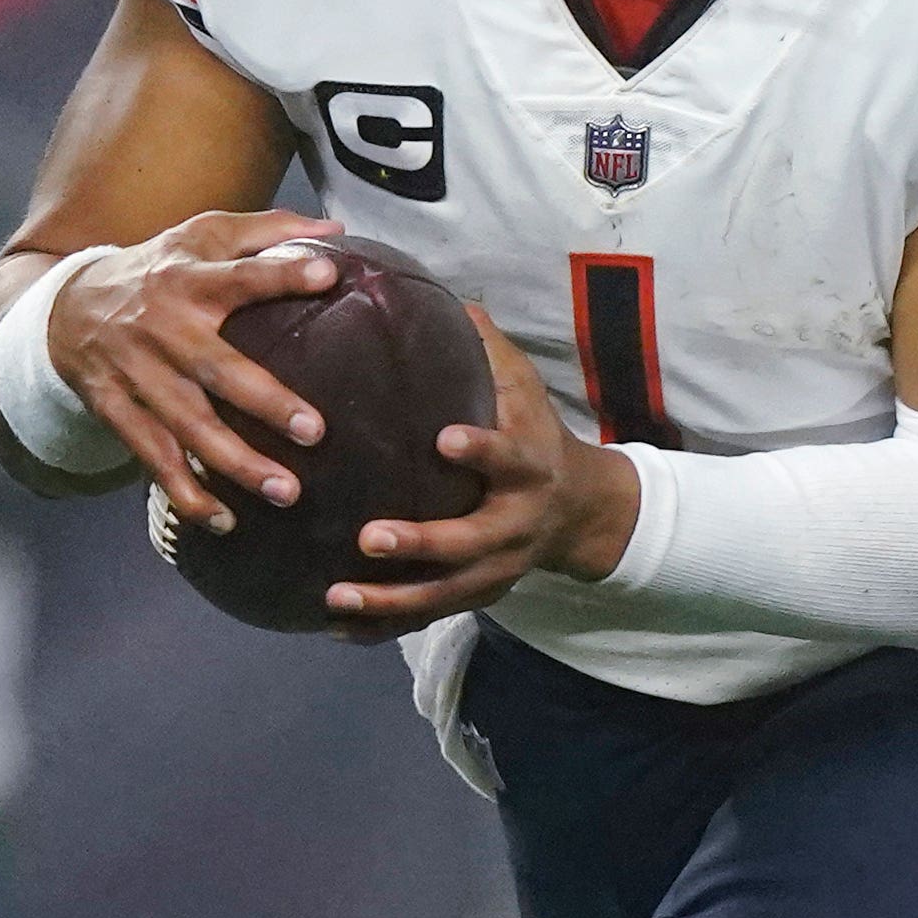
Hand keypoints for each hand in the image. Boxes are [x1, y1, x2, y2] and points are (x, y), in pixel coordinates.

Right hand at [38, 210, 344, 531]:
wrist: (65, 306)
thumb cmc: (157, 270)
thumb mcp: (200, 237)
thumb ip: (266, 231)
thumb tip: (336, 229)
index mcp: (188, 279)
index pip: (240, 274)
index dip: (281, 273)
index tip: (329, 275)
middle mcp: (162, 328)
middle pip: (216, 368)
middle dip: (265, 402)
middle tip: (316, 432)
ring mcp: (136, 373)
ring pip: (187, 425)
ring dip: (235, 463)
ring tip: (286, 493)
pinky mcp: (115, 410)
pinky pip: (152, 457)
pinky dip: (186, 492)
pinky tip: (224, 521)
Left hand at [323, 306, 639, 640]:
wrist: (581, 509)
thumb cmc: (534, 433)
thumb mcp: (523, 387)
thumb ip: (483, 346)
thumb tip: (441, 290)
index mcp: (528, 467)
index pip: (508, 457)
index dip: (482, 449)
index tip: (445, 440)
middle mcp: (515, 524)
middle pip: (470, 542)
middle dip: (422, 543)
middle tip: (369, 537)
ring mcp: (497, 568)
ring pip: (444, 592)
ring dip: (391, 599)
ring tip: (336, 595)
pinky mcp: (478, 594)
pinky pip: (428, 615)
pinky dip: (384, 625)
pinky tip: (335, 627)